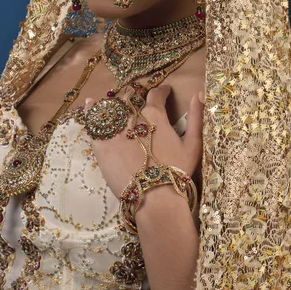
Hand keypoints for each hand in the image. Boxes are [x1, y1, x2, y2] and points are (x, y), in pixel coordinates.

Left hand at [84, 85, 203, 200]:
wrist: (154, 198)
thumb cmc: (177, 172)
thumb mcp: (193, 144)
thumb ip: (197, 116)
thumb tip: (200, 92)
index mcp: (155, 114)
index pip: (156, 93)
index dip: (162, 91)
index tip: (164, 92)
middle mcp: (132, 115)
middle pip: (131, 96)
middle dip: (136, 96)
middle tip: (138, 102)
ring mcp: (114, 128)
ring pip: (112, 105)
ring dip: (115, 102)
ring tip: (117, 104)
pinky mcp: (100, 142)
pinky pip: (92, 119)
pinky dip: (91, 109)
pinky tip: (90, 103)